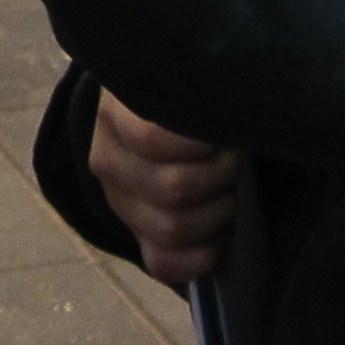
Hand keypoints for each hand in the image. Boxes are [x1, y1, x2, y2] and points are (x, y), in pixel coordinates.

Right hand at [88, 83, 238, 284]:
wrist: (165, 113)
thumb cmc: (190, 94)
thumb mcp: (192, 80)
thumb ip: (204, 93)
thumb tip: (236, 106)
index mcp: (115, 113)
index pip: (152, 140)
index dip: (202, 141)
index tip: (224, 129)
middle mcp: (107, 160)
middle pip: (170, 189)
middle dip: (219, 177)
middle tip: (234, 160)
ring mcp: (120, 202)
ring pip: (170, 230)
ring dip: (216, 213)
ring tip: (230, 190)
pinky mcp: (136, 236)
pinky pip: (164, 264)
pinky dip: (201, 256)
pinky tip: (219, 233)